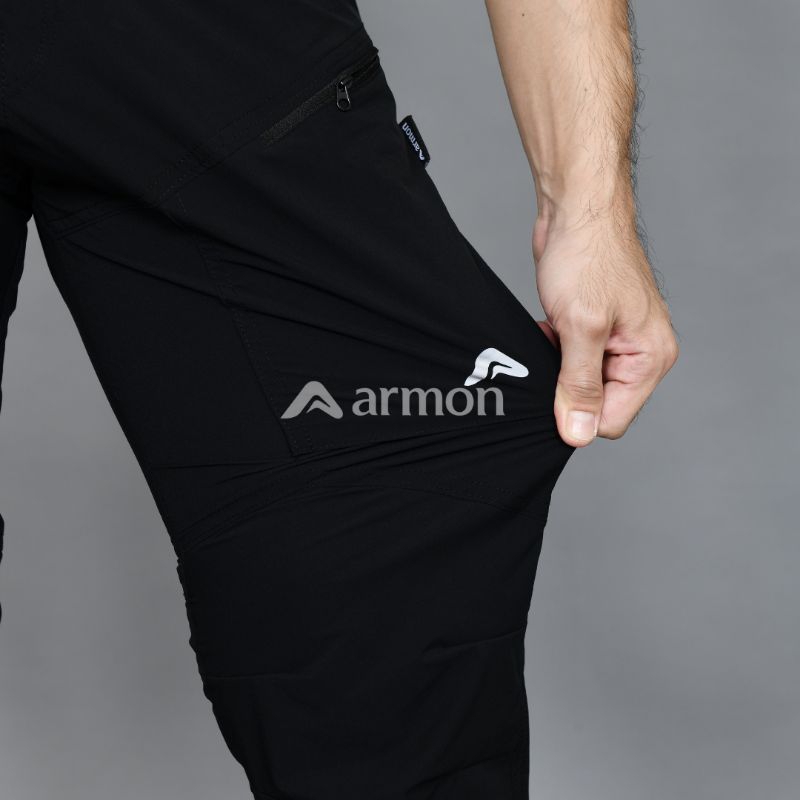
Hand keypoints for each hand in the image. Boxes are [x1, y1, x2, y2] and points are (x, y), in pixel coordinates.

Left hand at [533, 209, 678, 446]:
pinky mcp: (594, 330)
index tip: (554, 388)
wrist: (576, 209)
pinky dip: (554, 351)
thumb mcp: (581, 327)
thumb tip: (579, 433)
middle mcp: (640, 354)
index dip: (578, 413)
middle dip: (566, 387)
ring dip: (557, 368)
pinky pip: (570, 361)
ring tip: (551, 334)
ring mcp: (617, 342)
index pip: (612, 420)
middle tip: (552, 353)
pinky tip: (547, 328)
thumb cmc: (587, 256)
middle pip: (596, 404)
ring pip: (580, 383)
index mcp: (651, 358)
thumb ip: (580, 384)